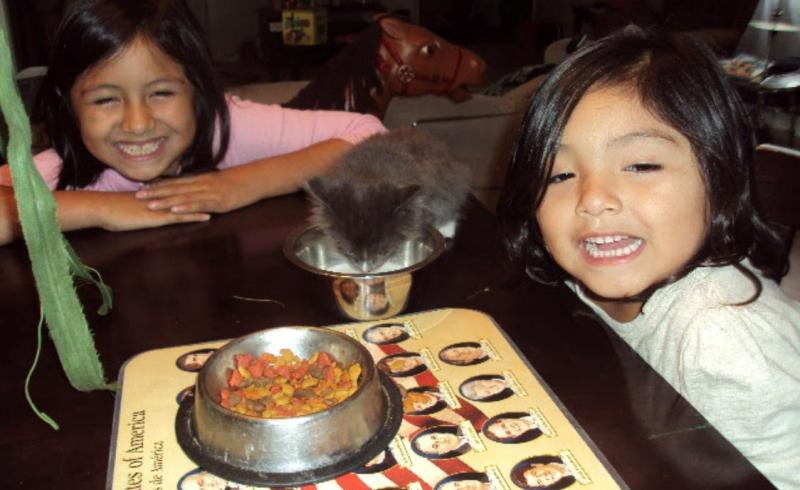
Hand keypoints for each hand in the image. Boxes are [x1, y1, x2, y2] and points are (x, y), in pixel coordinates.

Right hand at [89, 192, 210, 231]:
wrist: (101, 208)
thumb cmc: (111, 208)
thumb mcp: (130, 203)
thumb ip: (140, 202)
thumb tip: (144, 201)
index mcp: (156, 193)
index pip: (179, 188)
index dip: (195, 186)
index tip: (209, 183)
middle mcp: (162, 197)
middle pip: (188, 193)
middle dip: (206, 191)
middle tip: (223, 190)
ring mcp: (161, 207)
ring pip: (188, 203)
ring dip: (205, 203)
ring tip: (222, 203)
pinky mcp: (158, 217)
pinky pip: (180, 216)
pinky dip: (194, 216)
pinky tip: (207, 217)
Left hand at [134, 170, 254, 214]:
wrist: (255, 180)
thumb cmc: (238, 183)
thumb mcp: (218, 182)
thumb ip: (204, 185)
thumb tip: (192, 190)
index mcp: (200, 180)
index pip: (175, 183)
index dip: (158, 186)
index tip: (142, 189)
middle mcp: (201, 185)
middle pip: (175, 189)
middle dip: (156, 193)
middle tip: (137, 196)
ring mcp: (209, 193)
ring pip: (184, 197)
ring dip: (167, 201)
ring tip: (151, 205)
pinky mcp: (218, 201)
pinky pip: (200, 205)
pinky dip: (187, 208)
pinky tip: (175, 211)